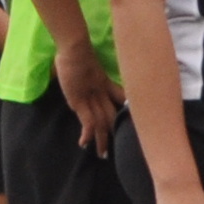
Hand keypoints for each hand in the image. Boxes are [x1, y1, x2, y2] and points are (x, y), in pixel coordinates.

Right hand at [53, 34, 119, 151]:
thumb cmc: (75, 52)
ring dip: (102, 140)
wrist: (74, 48)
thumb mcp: (84, 63)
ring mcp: (92, 98)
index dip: (124, 111)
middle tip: (118, 147)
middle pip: (112, 116)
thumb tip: (80, 69)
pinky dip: (88, 134)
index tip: (128, 122)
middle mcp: (102, 93)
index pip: (120, 99)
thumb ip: (86, 71)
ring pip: (102, 123)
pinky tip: (85, 143)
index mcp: (104, 83)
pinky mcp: (80, 102)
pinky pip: (88, 121)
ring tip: (102, 155)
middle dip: (114, 132)